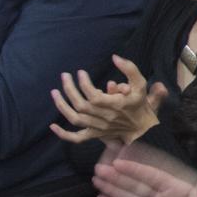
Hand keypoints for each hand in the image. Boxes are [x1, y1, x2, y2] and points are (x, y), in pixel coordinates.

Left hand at [48, 55, 166, 144]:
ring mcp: (99, 128)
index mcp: (116, 105)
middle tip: (65, 76)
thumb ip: (130, 69)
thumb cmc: (141, 104)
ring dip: (62, 106)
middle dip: (69, 90)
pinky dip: (63, 134)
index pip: (94, 96)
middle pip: (81, 105)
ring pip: (75, 119)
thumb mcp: (141, 83)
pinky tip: (52, 126)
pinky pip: (77, 138)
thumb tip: (115, 57)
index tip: (80, 72)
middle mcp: (106, 118)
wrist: (144, 129)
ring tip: (55, 92)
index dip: (84, 84)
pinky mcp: (96, 135)